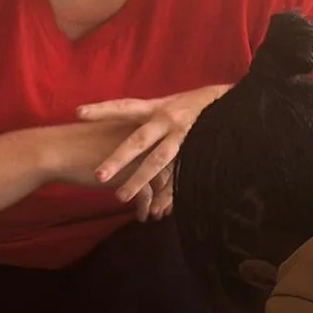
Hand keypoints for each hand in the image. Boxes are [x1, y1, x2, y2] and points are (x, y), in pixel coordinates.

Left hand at [73, 84, 228, 208]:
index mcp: (157, 107)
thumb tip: (120, 122)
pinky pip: (180, 175)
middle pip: (138, 140)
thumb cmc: (196, 106)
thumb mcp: (170, 104)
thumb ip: (148, 116)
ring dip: (138, 180)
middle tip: (98, 175)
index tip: (78, 113)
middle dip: (118, 158)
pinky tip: (156, 208)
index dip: (103, 110)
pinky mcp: (197, 152)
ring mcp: (184, 136)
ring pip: (157, 161)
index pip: (125, 107)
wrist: (234, 104)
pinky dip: (168, 192)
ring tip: (120, 198)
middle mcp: (168, 120)